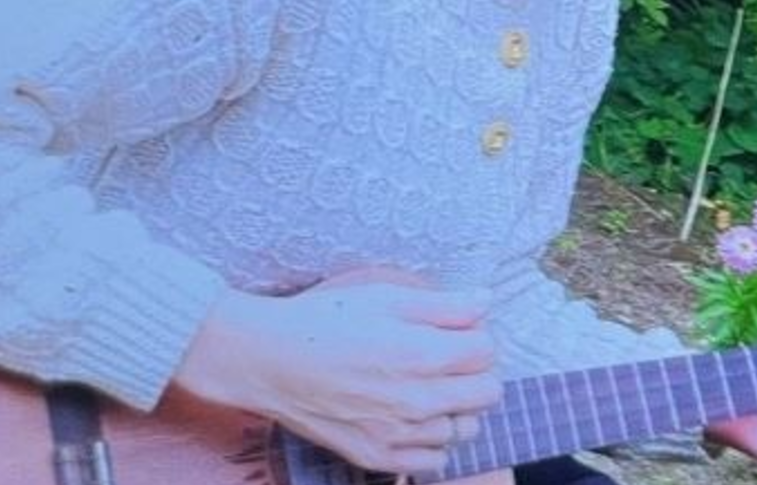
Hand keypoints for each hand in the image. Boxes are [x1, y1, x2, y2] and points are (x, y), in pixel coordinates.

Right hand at [173, 268, 501, 474]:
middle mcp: (418, 401)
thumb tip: (486, 302)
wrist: (268, 360)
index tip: (458, 329)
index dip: (477, 335)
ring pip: (465, 429)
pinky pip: (435, 460)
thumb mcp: (387, 297)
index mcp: (424, 355)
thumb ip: (445, 304)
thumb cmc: (326, 320)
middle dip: (476, 371)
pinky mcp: (378, 458)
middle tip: (448, 356)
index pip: (488, 351)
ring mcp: (399, 435)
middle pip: (488, 393)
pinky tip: (414, 417)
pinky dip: (434, 440)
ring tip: (429, 385)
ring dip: (458, 407)